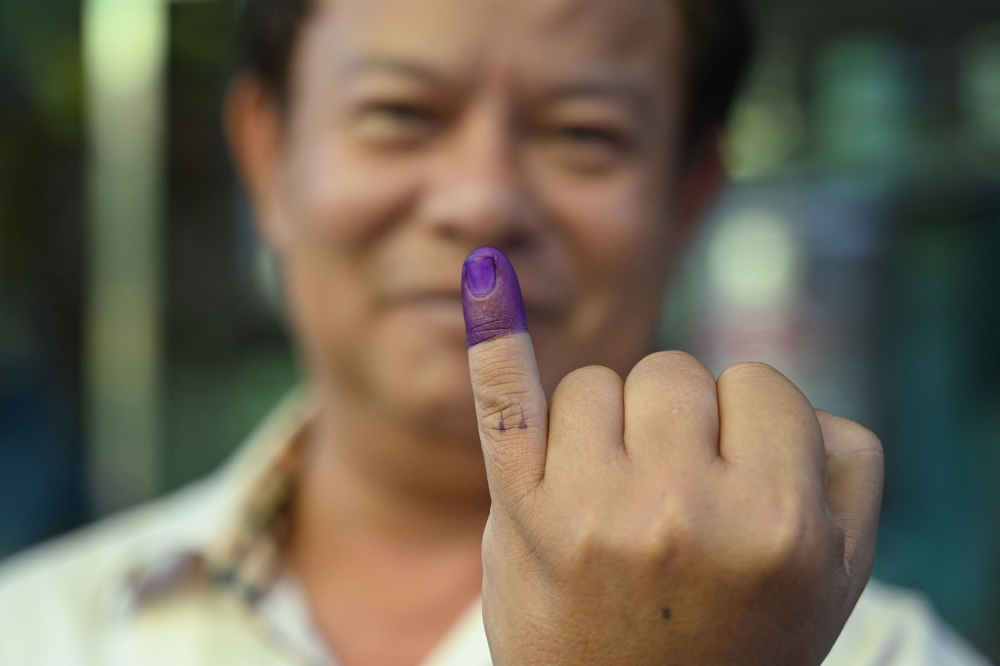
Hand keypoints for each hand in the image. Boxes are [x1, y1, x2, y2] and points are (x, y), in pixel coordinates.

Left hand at [461, 247, 883, 665]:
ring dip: (609, 427)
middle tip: (670, 507)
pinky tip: (483, 274)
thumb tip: (768, 385)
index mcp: (779, 523)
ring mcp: (594, 513)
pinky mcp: (521, 517)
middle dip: (677, 425)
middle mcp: (683, 514)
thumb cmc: (743, 637)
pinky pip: (505, 401)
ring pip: (601, 381)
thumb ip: (843, 462)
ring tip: (615, 506)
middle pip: (674, 373)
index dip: (747, 428)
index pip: (758, 383)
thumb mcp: (839, 571)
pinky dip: (495, 336)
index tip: (734, 487)